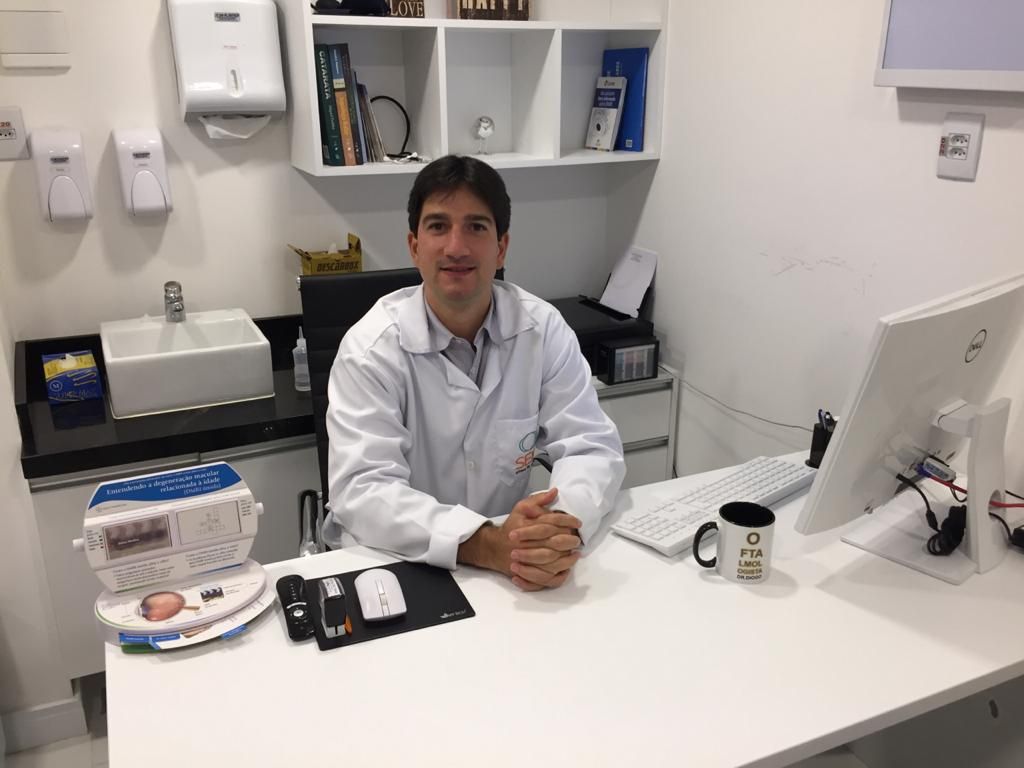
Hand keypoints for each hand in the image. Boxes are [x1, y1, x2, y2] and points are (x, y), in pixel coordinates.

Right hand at [457, 488, 581, 590]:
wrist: (495, 548)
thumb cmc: (512, 527)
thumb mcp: (521, 508)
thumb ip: (539, 499)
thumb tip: (555, 492)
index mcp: (525, 525)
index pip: (550, 522)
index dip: (567, 521)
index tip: (578, 523)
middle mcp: (525, 543)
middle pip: (553, 542)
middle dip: (569, 540)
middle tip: (577, 539)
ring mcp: (526, 561)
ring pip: (552, 561)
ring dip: (567, 558)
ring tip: (575, 553)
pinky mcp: (527, 574)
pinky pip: (546, 578)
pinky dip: (558, 574)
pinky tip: (567, 568)